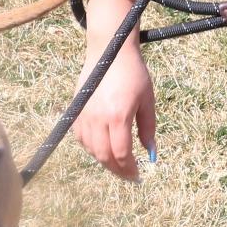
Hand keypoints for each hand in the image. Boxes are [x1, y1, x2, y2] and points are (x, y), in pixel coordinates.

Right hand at [72, 41, 156, 181]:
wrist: (109, 50)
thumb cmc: (133, 73)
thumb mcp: (147, 100)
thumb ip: (148, 129)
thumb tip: (150, 153)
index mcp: (118, 116)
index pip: (121, 153)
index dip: (129, 169)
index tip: (137, 175)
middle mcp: (98, 118)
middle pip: (104, 156)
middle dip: (117, 170)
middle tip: (127, 176)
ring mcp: (84, 115)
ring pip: (91, 150)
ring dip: (104, 161)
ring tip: (116, 164)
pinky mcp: (76, 112)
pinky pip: (81, 139)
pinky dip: (91, 149)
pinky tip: (102, 150)